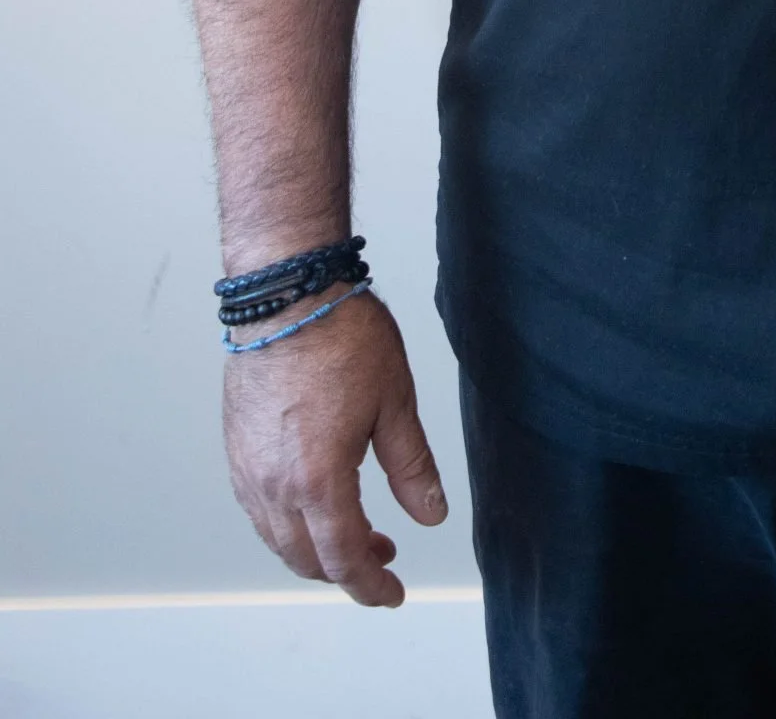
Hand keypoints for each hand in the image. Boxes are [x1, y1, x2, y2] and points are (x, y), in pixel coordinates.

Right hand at [223, 291, 447, 606]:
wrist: (288, 293)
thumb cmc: (342, 337)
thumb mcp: (395, 403)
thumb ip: (412, 468)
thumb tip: (430, 515)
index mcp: (318, 481)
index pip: (344, 559)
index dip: (371, 586)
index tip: (392, 594)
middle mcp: (273, 485)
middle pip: (306, 559)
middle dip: (345, 571)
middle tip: (381, 559)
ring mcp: (247, 469)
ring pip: (276, 539)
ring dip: (313, 550)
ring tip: (353, 532)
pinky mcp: (234, 449)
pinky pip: (257, 510)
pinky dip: (286, 524)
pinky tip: (312, 502)